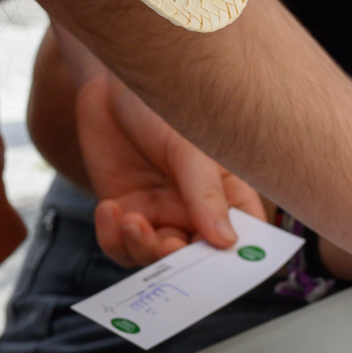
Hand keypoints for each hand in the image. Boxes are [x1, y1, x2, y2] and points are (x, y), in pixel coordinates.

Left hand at [77, 67, 262, 267]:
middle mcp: (192, 210)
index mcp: (224, 194)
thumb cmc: (162, 105)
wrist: (112, 84)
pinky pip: (118, 244)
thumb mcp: (190, 147)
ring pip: (153, 258)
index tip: (224, 268)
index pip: (242, 236)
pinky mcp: (122, 211)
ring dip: (143, 250)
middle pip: (195, 258)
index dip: (238, 260)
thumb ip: (205, 193)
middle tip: (169, 246)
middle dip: (181, 261)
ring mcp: (156, 213)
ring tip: (134, 221)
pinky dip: (112, 236)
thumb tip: (226, 241)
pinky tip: (109, 209)